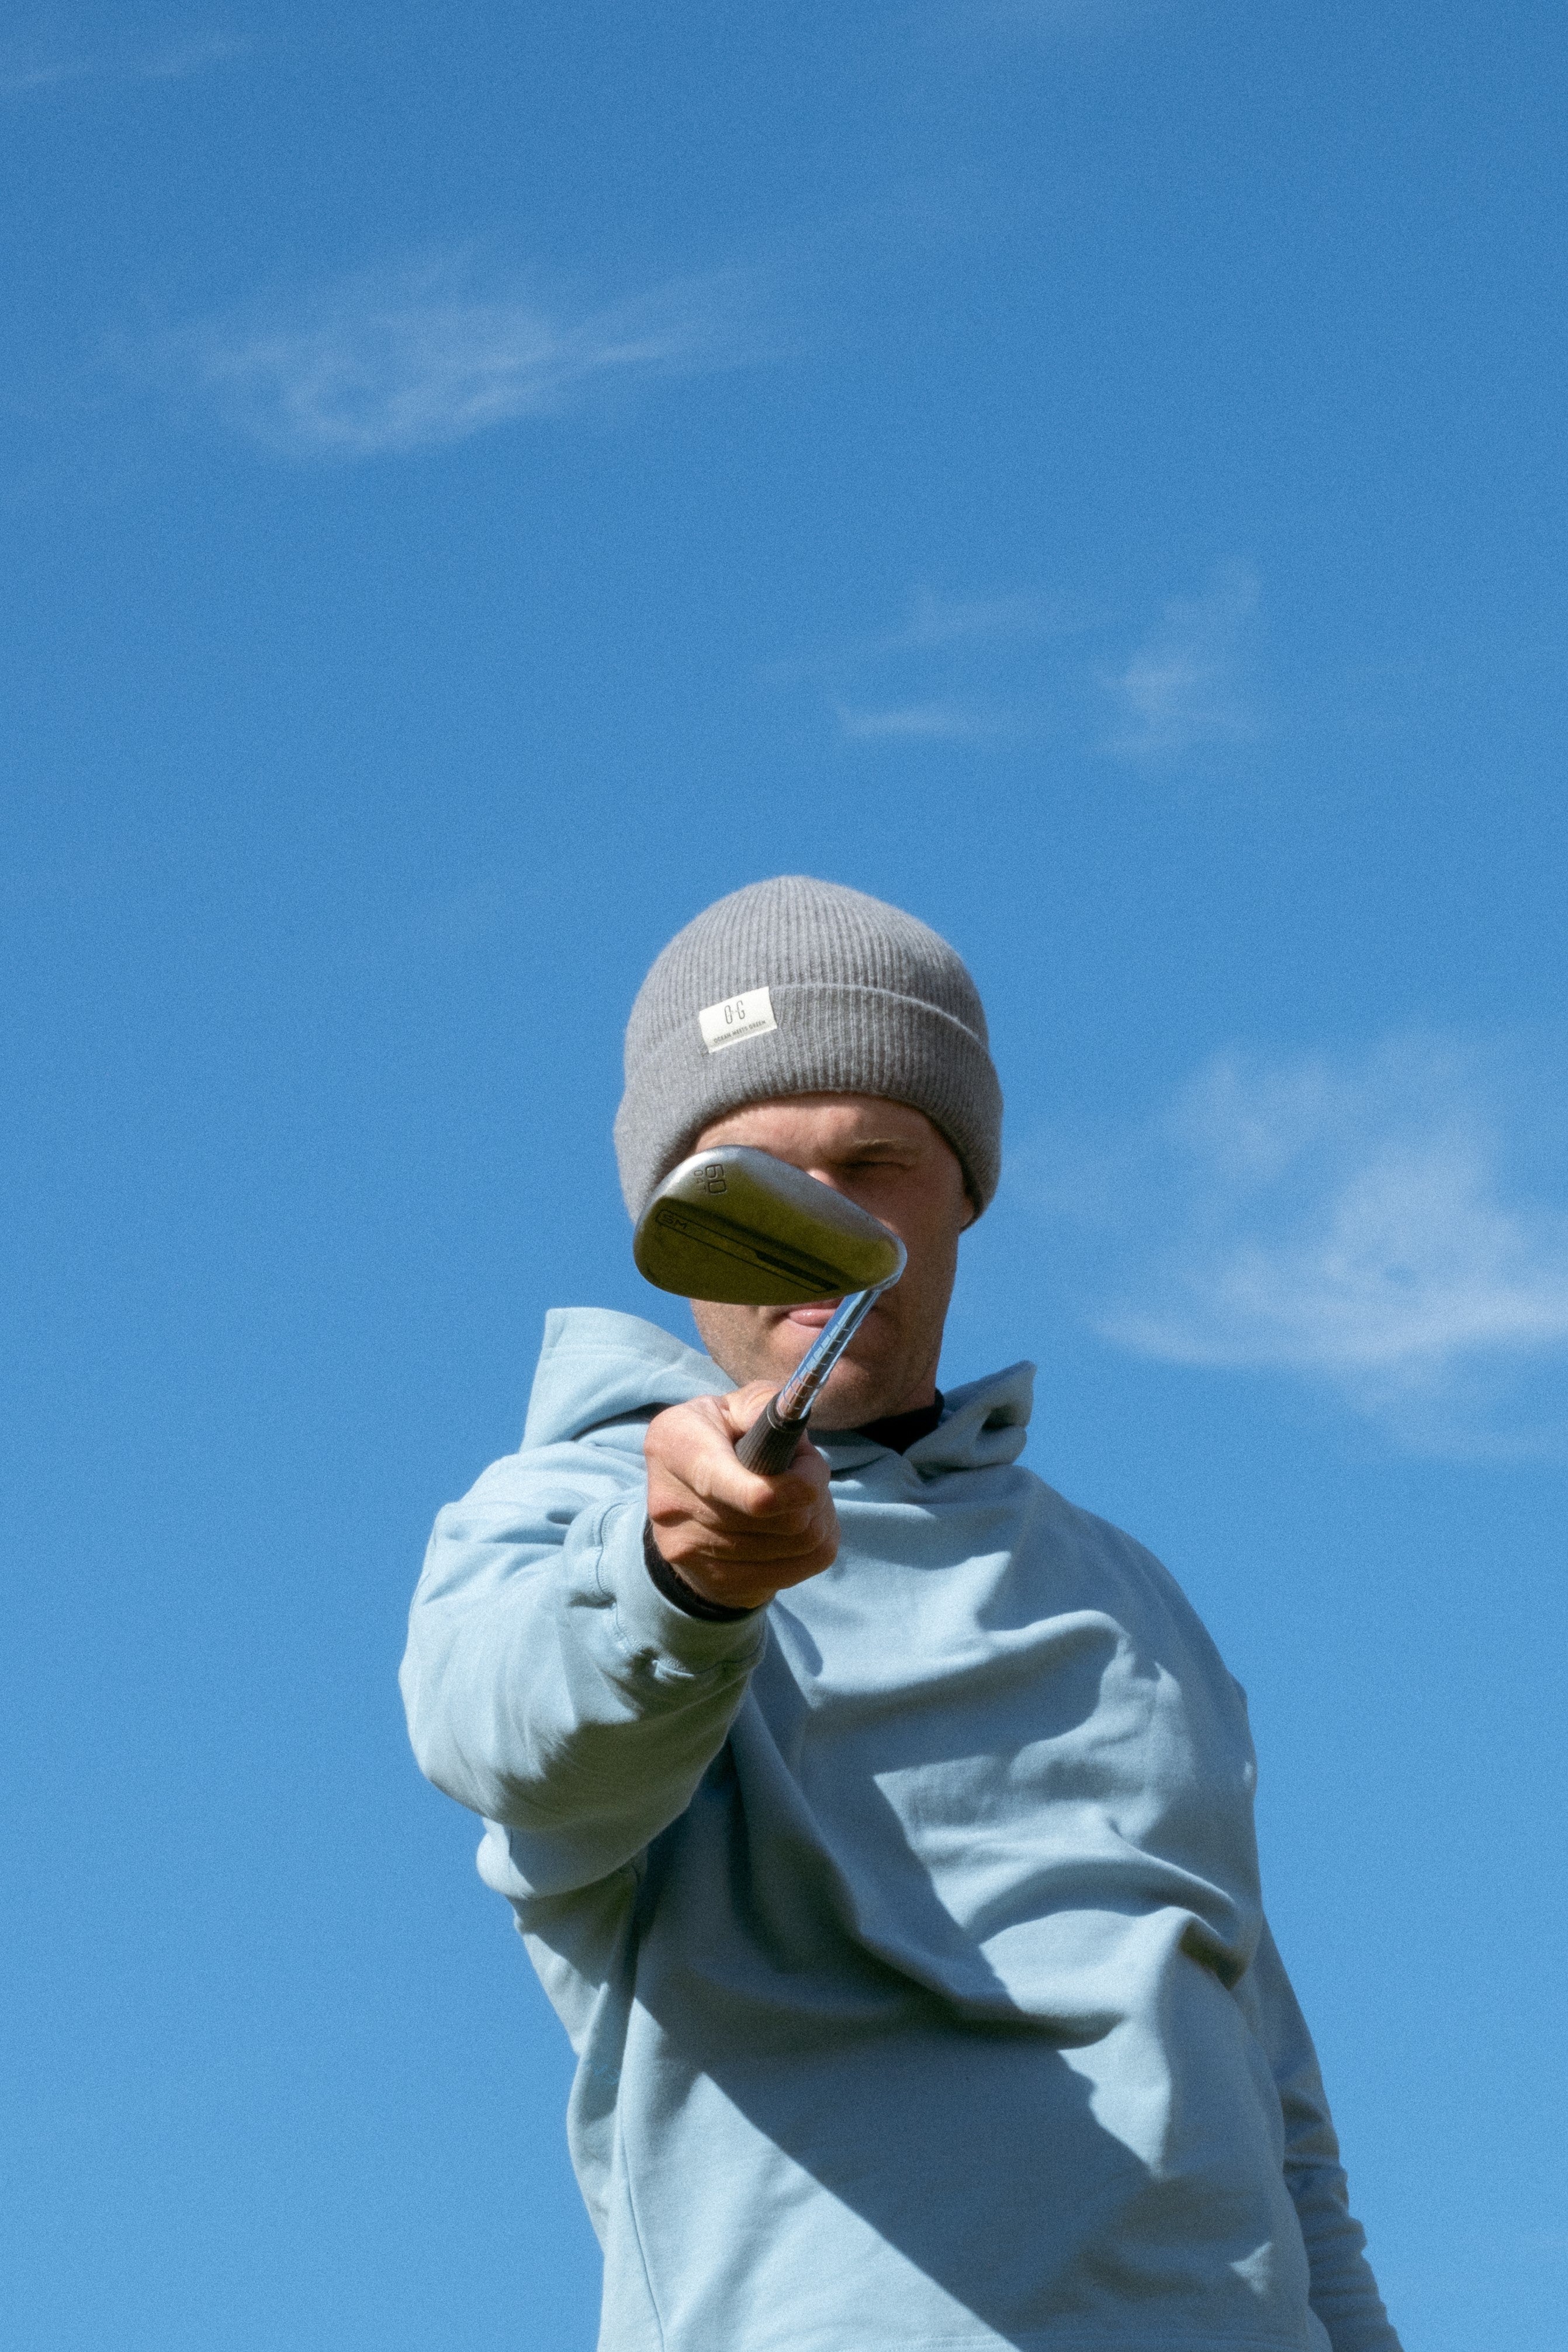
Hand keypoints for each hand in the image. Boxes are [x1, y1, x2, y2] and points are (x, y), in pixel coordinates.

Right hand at [644, 1383, 839, 1611]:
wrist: (685, 1501)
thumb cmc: (721, 1439)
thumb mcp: (734, 1407)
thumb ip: (762, 1405)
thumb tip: (791, 1421)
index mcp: (673, 1444)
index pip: (738, 1487)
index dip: (789, 1488)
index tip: (813, 1476)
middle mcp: (669, 1501)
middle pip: (779, 1518)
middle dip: (813, 1493)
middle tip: (810, 1474)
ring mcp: (688, 1549)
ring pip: (795, 1545)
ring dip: (817, 1518)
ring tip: (803, 1498)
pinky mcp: (715, 1581)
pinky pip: (797, 1570)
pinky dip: (812, 1547)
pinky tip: (798, 1528)